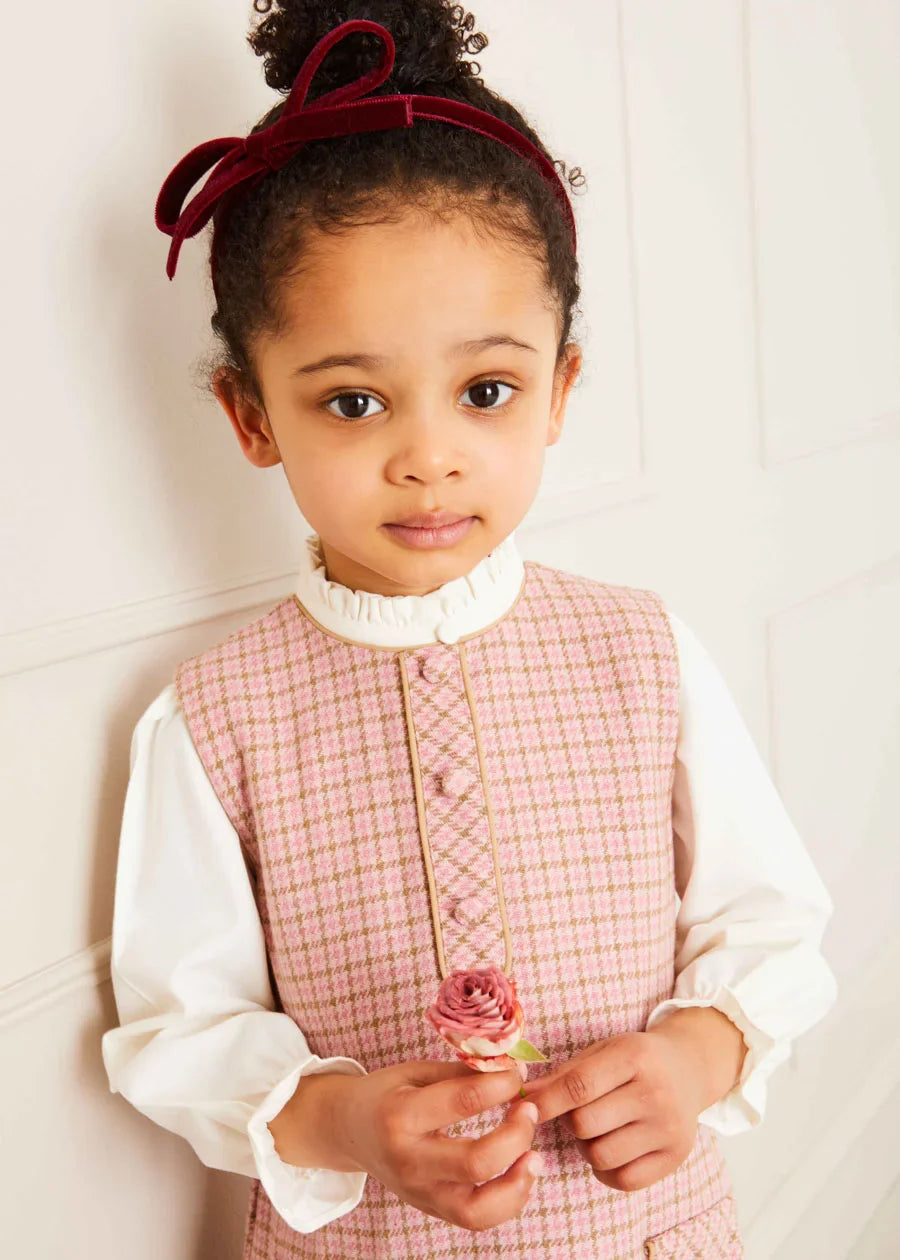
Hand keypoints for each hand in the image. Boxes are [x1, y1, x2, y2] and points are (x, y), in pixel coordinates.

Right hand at [334, 1061, 543, 1231]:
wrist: (348, 1131)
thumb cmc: (385, 1094)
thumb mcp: (415, 1072)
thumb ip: (460, 1073)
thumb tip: (508, 1068)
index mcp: (402, 1115)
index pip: (464, 1101)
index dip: (501, 1084)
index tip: (517, 1072)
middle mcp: (410, 1160)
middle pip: (476, 1163)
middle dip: (516, 1135)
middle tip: (528, 1110)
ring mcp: (420, 1192)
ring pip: (479, 1209)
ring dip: (517, 1183)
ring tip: (534, 1156)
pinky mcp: (431, 1208)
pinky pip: (476, 1218)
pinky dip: (507, 1200)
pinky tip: (520, 1173)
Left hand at [519, 1025, 715, 1192]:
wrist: (689, 1068)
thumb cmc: (634, 1059)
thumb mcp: (603, 1051)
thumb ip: (563, 1075)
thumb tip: (523, 1097)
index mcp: (634, 1057)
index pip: (579, 1086)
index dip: (546, 1102)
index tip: (521, 1109)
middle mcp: (656, 1093)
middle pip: (585, 1124)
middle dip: (570, 1121)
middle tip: (578, 1111)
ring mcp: (669, 1128)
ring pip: (600, 1155)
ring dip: (587, 1146)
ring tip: (598, 1129)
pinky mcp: (676, 1157)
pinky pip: (623, 1180)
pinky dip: (606, 1170)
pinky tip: (612, 1148)